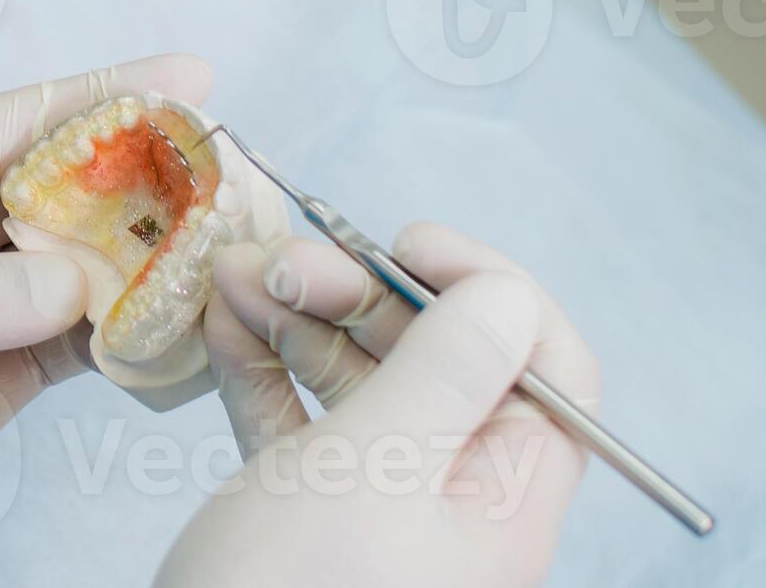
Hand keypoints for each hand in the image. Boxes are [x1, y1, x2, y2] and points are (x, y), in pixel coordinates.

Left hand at [0, 55, 210, 586]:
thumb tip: (76, 284)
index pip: (12, 120)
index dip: (104, 93)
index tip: (193, 72)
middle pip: (56, 193)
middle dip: (146, 184)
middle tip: (243, 186)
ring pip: (69, 279)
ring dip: (144, 270)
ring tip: (238, 261)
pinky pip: (56, 360)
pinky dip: (118, 350)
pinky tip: (176, 342)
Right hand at [156, 222, 595, 587]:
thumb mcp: (376, 472)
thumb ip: (444, 372)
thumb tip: (509, 294)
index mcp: (505, 499)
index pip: (545, 366)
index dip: (486, 289)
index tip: (403, 245)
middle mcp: (455, 503)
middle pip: (441, 359)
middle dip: (362, 292)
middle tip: (282, 261)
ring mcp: (381, 513)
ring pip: (361, 382)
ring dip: (299, 315)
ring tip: (230, 277)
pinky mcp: (310, 520)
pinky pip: (302, 420)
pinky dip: (265, 365)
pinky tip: (221, 325)